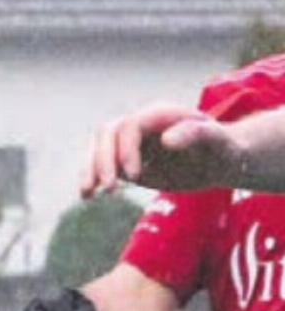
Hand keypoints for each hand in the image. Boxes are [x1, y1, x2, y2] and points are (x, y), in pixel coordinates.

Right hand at [81, 102, 240, 194]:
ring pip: (97, 148)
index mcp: (159, 114)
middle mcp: (139, 124)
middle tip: (109, 189)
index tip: (134, 176)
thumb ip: (196, 134)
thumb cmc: (223, 148)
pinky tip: (87, 196)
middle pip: (106, 134)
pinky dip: (91, 178)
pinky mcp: (124, 159)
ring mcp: (129, 141)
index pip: (129, 126)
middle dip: (102, 161)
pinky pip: (100, 165)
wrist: (220, 161)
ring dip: (90, 171)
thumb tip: (165, 140)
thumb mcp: (218, 141)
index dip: (126, 149)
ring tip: (87, 195)